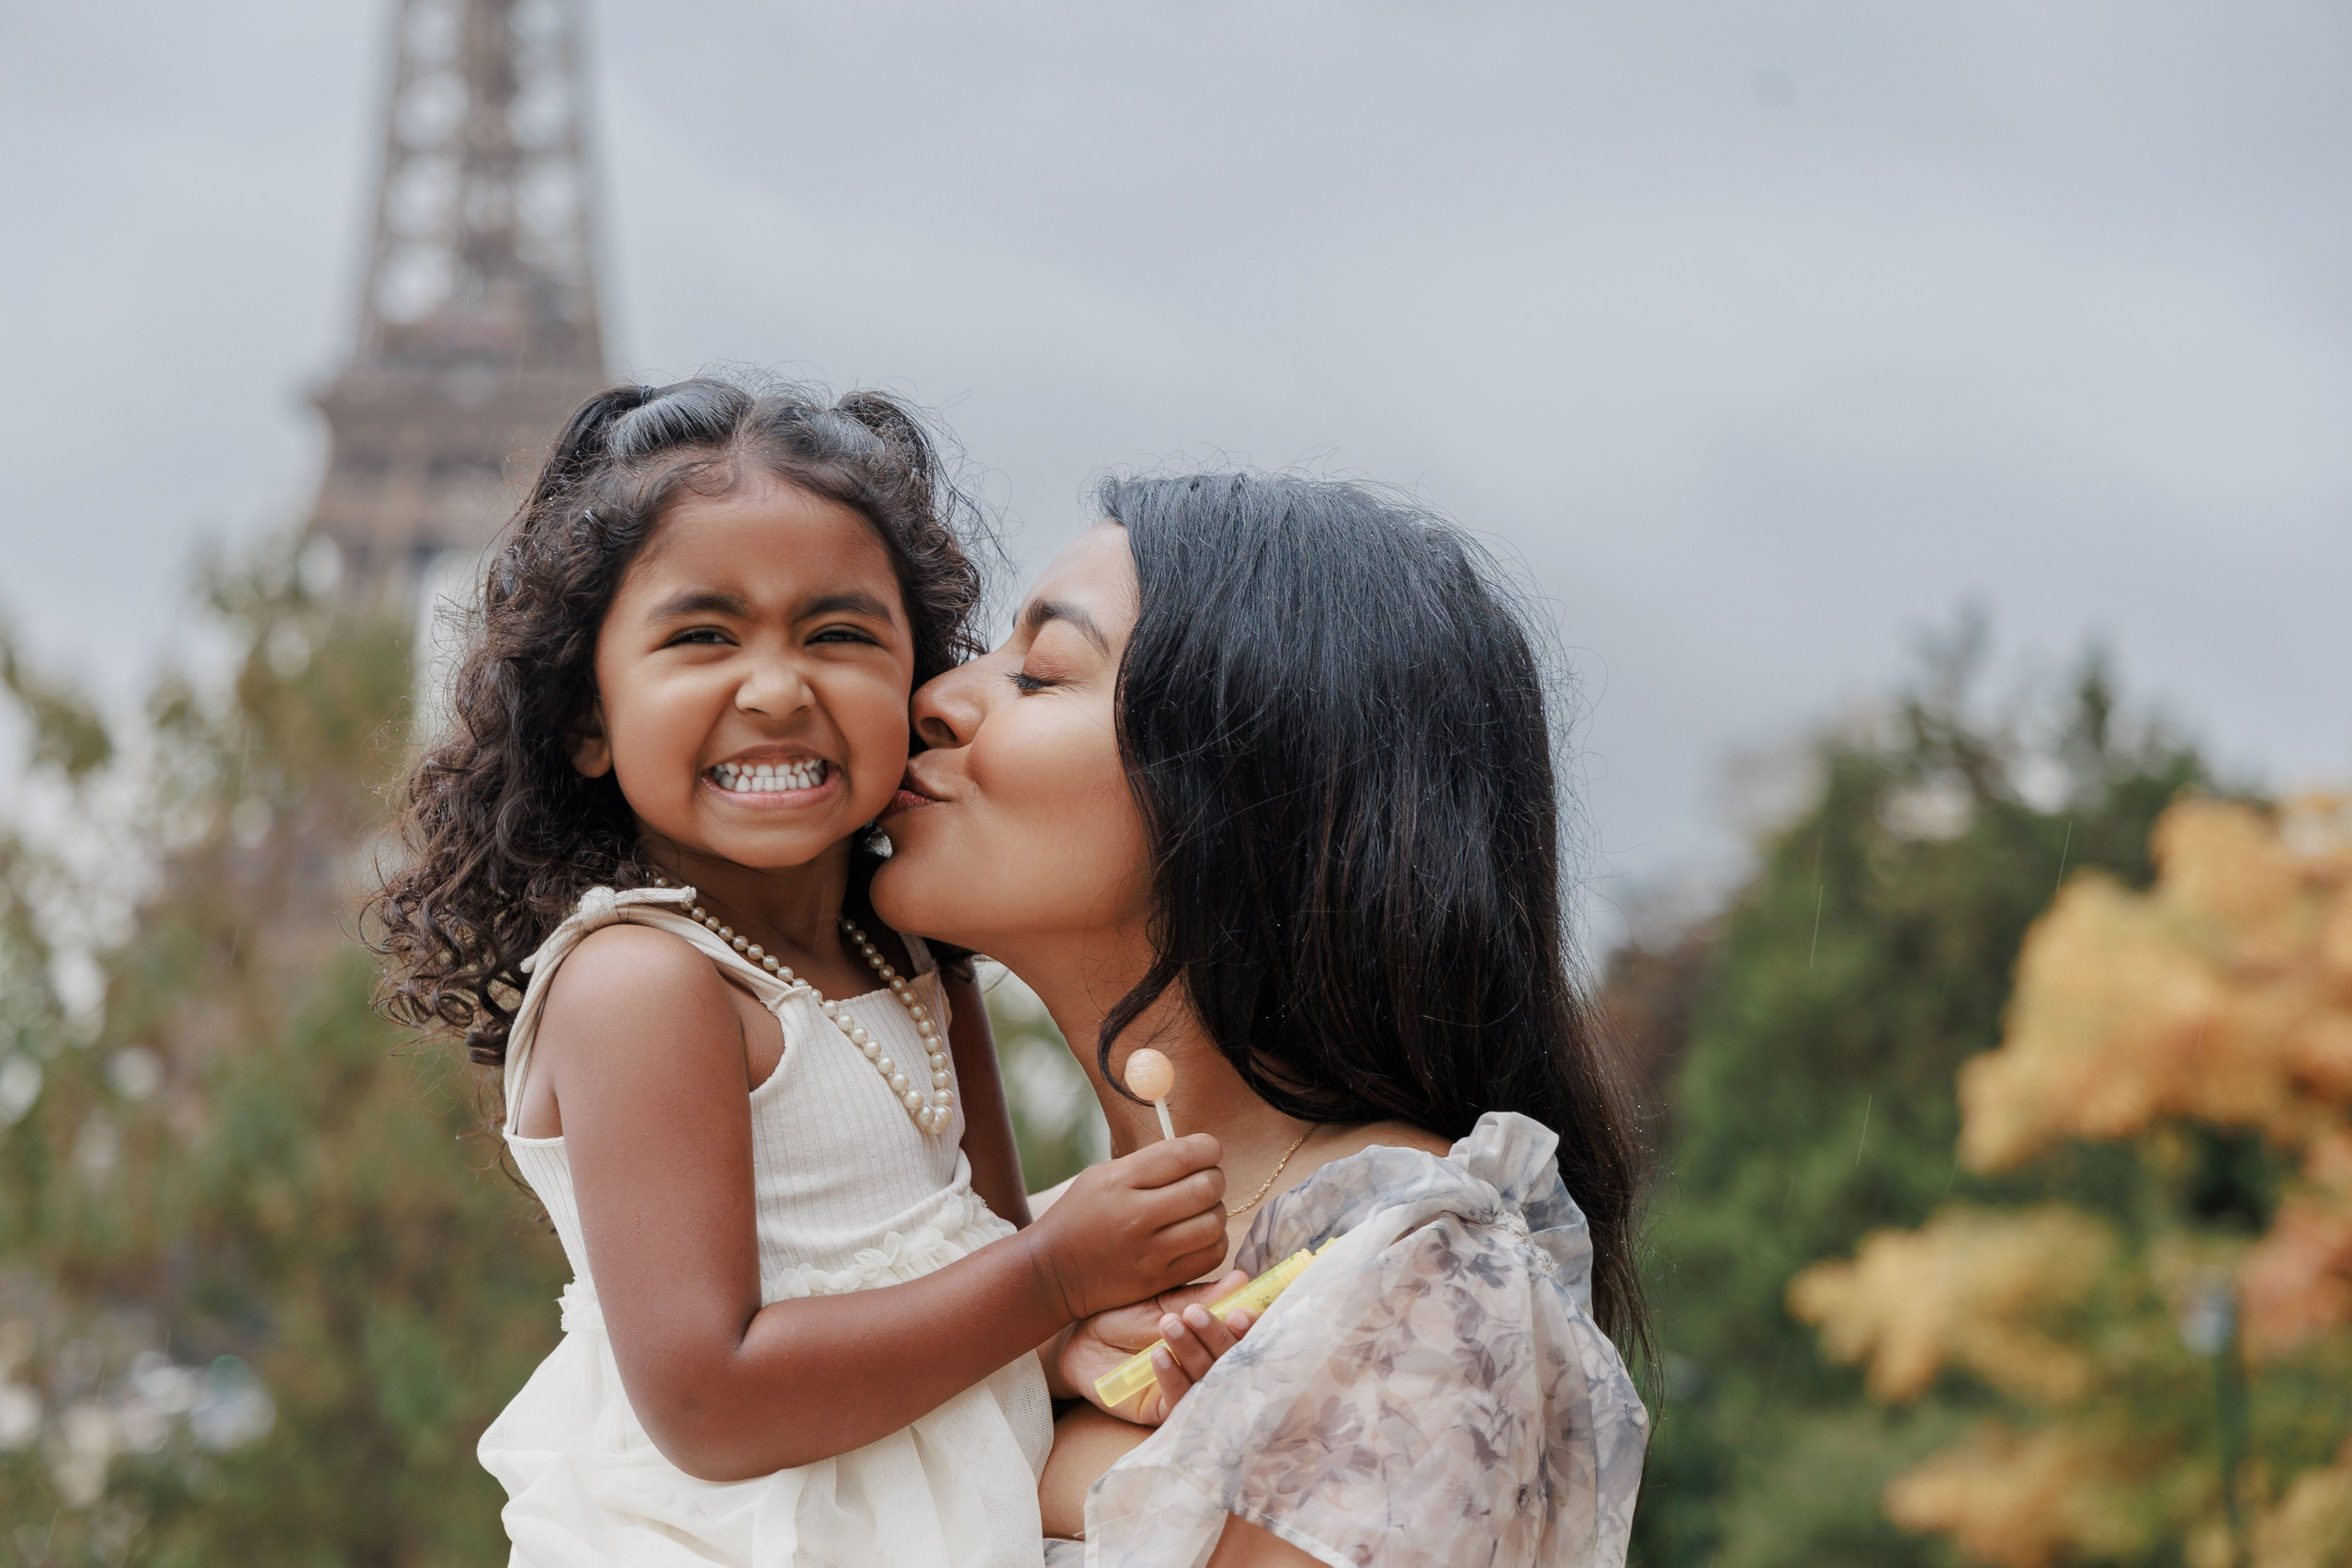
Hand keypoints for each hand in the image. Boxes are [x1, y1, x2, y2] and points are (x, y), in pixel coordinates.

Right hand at [1021, 1134, 1228, 1320]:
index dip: (1208, 1148)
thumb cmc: (1080, 1215)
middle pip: (1205, 1189)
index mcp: (1120, 1182)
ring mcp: (1148, 1253)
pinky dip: (1213, 1242)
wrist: (1051, 1271)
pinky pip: (1208, 1257)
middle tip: (1207, 1181)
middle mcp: (1136, 1216)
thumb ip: (1147, 1163)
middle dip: (1215, 1179)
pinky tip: (1200, 1237)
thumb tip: (1196, 1152)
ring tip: (1202, 1211)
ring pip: (1213, 1224)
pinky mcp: (1157, 1281)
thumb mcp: (1101, 1176)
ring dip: (1216, 1213)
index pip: (1184, 1155)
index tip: (1209, 1151)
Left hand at [1059, 1270, 1256, 1424]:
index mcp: (1216, 1336)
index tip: (1239, 1312)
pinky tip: (1158, 1356)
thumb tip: (1241, 1280)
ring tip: (1169, 1325)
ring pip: (1208, 1378)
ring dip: (1191, 1350)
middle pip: (1233, 1360)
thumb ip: (1201, 1297)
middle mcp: (1210, 1365)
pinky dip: (1173, 1376)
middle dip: (1218, 1336)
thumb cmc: (1125, 1317)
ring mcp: (1190, 1390)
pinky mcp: (1167, 1411)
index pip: (1247, 1336)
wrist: (1081, 1340)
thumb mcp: (1162, 1303)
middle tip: (1195, 1314)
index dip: (1252, 1327)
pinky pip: (1180, 1400)